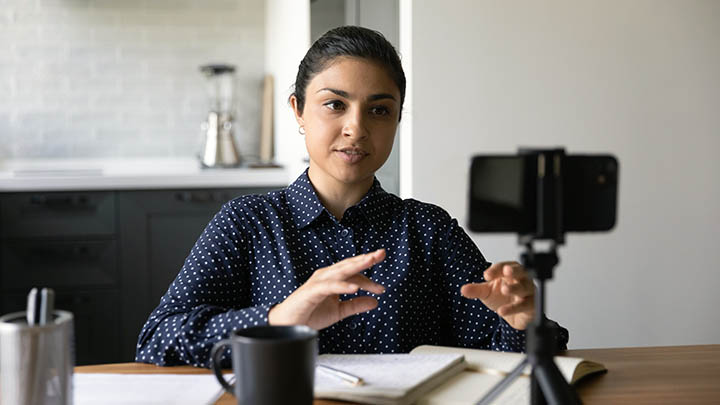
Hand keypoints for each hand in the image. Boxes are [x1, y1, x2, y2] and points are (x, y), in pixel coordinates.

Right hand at [268, 249, 386, 329]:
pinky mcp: (312, 291)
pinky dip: (342, 286)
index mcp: (333, 279)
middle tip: (381, 254)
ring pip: (341, 270)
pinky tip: (354, 288)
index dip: (369, 281)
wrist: (288, 325)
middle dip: (366, 258)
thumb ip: (355, 305)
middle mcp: (326, 276)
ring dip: (357, 265)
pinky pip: (329, 286)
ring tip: (370, 260)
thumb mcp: (338, 311)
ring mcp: (319, 282)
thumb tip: (375, 302)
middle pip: (349, 265)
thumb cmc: (310, 314)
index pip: (355, 275)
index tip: (382, 289)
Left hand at [460, 261, 534, 329]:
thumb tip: (463, 289)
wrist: (514, 316)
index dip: (496, 269)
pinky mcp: (532, 306)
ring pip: (525, 287)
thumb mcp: (487, 293)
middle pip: (521, 271)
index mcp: (510, 272)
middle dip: (514, 270)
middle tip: (506, 271)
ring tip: (505, 289)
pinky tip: (502, 311)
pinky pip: (525, 305)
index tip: (486, 276)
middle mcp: (521, 280)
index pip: (504, 266)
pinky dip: (513, 308)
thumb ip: (476, 290)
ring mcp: (528, 292)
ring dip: (515, 288)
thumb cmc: (503, 298)